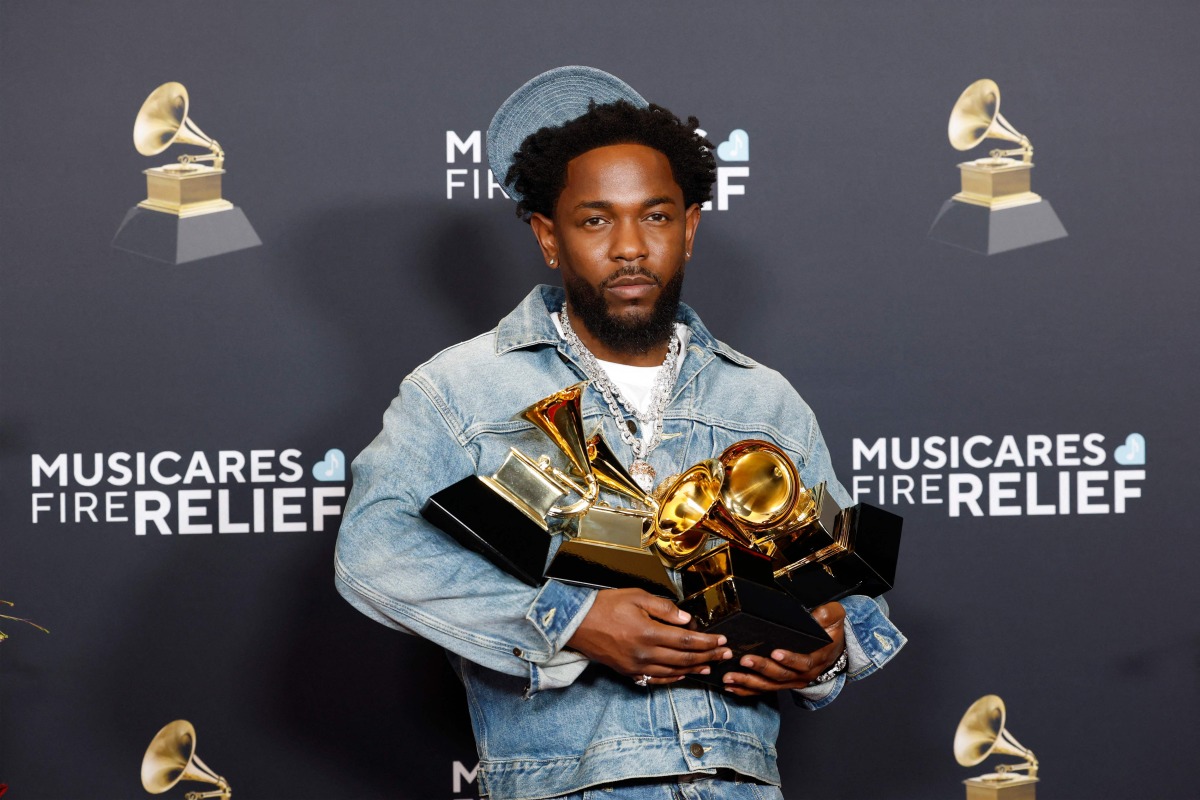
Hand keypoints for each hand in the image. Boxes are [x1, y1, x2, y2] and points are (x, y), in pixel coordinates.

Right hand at [567, 588, 732, 684]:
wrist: (577, 624)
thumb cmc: (606, 605)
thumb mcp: (637, 597)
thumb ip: (664, 608)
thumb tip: (687, 620)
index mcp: (649, 632)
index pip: (687, 640)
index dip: (708, 642)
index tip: (722, 641)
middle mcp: (645, 653)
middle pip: (685, 659)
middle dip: (708, 656)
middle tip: (725, 654)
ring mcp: (637, 666)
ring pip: (673, 671)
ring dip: (695, 669)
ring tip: (710, 666)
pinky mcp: (629, 672)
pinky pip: (656, 679)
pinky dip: (673, 678)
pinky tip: (683, 675)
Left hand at [722, 602, 845, 696]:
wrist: (834, 650)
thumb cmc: (831, 633)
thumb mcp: (835, 618)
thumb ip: (828, 615)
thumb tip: (816, 615)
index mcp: (816, 659)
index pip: (803, 662)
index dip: (790, 659)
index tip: (775, 652)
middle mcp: (803, 674)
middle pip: (781, 675)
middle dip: (762, 668)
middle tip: (744, 660)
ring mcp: (792, 681)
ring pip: (769, 685)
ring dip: (749, 682)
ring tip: (730, 677)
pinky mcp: (782, 684)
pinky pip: (764, 690)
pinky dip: (747, 690)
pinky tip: (731, 687)